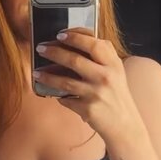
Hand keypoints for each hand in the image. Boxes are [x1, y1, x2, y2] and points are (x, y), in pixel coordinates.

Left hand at [33, 27, 142, 144]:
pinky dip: (59, 97)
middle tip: (41, 49)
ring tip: (36, 72)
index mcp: (113, 64)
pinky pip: (66, 100)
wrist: (125, 125)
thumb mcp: (116, 72)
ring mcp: (96, 93)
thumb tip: (76, 44)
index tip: (60, 34)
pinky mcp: (88, 109)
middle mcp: (105, 77)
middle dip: (54, 52)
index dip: (75, 37)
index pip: (93, 44)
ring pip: (65, 81)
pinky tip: (54, 95)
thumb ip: (102, 57)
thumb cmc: (117, 96)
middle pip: (75, 60)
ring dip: (47, 76)